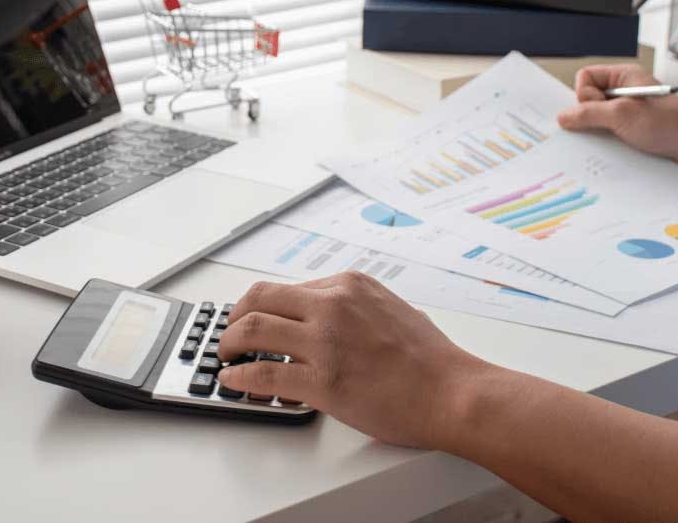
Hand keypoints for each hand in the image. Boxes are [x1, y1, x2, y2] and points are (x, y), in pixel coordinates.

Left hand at [217, 272, 487, 448]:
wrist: (451, 392)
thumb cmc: (432, 360)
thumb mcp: (394, 309)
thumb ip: (361, 308)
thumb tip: (341, 318)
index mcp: (350, 285)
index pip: (288, 288)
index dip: (263, 306)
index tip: (254, 320)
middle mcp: (333, 304)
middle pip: (259, 299)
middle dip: (235, 318)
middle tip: (230, 336)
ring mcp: (325, 341)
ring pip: (253, 330)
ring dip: (230, 344)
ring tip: (226, 358)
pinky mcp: (321, 380)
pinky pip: (263, 374)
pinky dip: (239, 377)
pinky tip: (234, 381)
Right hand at [556, 64, 677, 161]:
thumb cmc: (671, 124)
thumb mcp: (622, 115)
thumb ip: (588, 114)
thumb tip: (563, 117)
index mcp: (623, 77)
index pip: (585, 77)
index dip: (584, 94)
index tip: (599, 108)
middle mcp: (623, 93)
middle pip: (587, 100)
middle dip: (590, 115)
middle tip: (608, 124)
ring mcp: (627, 112)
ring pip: (596, 120)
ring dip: (601, 131)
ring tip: (620, 137)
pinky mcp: (630, 131)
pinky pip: (606, 135)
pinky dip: (608, 142)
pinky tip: (621, 147)